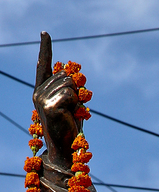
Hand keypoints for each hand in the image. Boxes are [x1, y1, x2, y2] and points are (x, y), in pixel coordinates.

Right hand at [33, 32, 80, 167]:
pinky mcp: (50, 105)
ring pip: (70, 84)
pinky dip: (76, 104)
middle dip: (75, 90)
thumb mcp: (69, 104)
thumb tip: (72, 75)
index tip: (45, 33)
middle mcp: (39, 92)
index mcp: (42, 90)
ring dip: (76, 98)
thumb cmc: (69, 126)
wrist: (65, 148)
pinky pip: (71, 94)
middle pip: (66, 75)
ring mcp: (42, 98)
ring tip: (70, 113)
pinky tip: (70, 114)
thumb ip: (69, 88)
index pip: (43, 65)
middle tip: (71, 109)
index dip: (45, 48)